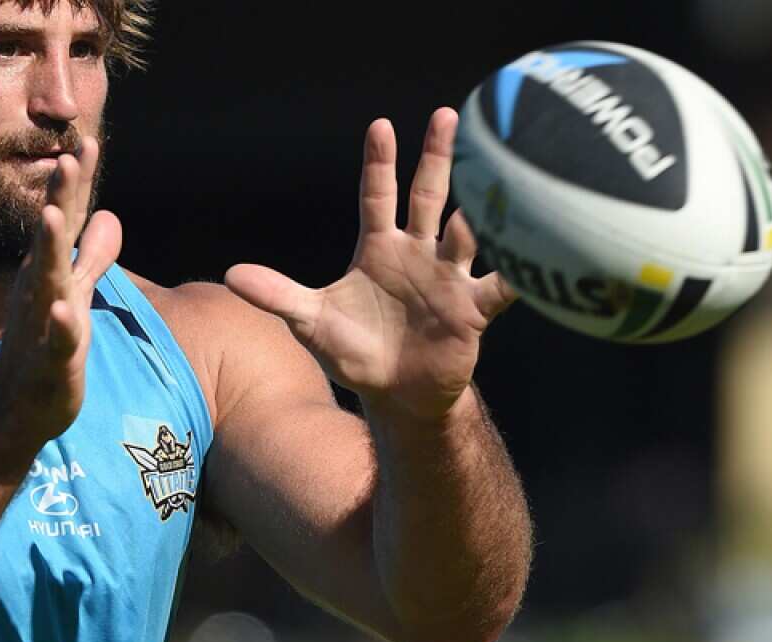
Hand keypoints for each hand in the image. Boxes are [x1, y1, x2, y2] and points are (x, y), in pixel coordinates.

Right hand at [0, 136, 121, 440]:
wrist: (17, 406)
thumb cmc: (45, 345)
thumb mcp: (76, 293)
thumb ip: (92, 255)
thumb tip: (108, 214)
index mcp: (49, 269)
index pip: (64, 218)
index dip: (76, 183)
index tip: (88, 141)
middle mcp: (40, 287)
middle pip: (52, 236)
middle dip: (60, 196)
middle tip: (68, 156)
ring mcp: (42, 321)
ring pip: (47, 280)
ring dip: (48, 247)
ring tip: (50, 214)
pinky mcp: (50, 360)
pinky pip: (55, 339)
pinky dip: (59, 323)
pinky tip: (63, 308)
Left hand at [225, 109, 515, 419]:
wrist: (398, 395)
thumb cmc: (355, 353)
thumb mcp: (312, 323)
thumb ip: (278, 296)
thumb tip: (231, 274)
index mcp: (378, 250)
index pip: (377, 197)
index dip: (379, 164)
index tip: (380, 126)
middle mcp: (417, 254)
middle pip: (429, 197)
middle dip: (437, 158)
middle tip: (447, 116)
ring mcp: (448, 278)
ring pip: (467, 232)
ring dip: (477, 209)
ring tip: (490, 178)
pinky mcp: (473, 309)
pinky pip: (503, 285)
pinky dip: (521, 271)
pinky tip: (540, 252)